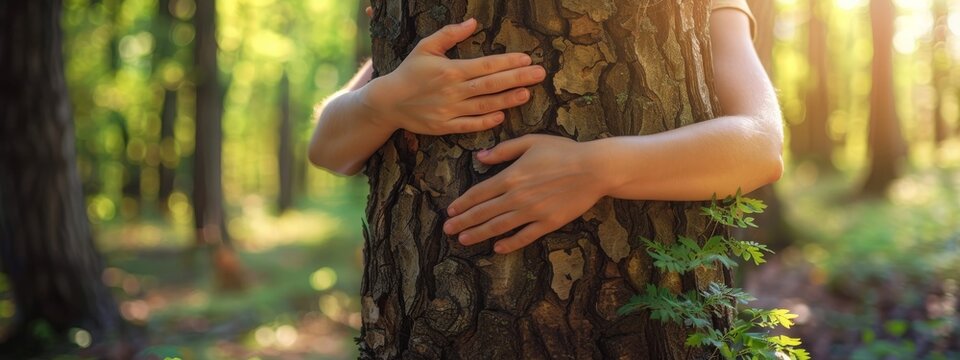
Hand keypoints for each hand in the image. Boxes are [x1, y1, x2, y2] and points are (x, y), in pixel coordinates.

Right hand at [363, 18, 546, 134]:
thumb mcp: (426, 47)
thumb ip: (449, 34)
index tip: (527, 59)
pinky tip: (502, 115)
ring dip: (508, 100)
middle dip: (518, 78)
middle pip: (491, 85)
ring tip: (527, 93)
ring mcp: (450, 111)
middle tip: (540, 74)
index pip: (486, 66)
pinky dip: (487, 121)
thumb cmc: (409, 71)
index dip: (508, 63)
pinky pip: (470, 125)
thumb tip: (473, 23)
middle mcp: (453, 91)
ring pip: (485, 105)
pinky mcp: (445, 127)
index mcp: (451, 71)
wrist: (388, 101)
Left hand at [443, 135, 611, 253]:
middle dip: (464, 222)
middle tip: (447, 231)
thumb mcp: (530, 141)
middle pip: (484, 212)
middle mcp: (517, 197)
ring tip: (463, 240)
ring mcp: (532, 212)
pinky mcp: (548, 223)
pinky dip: (509, 243)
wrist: (594, 169)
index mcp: (511, 176)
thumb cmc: (563, 151)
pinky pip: (524, 236)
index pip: (479, 193)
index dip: (463, 203)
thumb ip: (503, 150)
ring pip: (499, 227)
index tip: (450, 211)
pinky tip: (497, 248)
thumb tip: (479, 157)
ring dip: (479, 234)